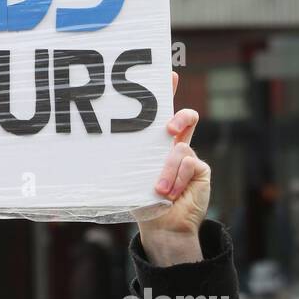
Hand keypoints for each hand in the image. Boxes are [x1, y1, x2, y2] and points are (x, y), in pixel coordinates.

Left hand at [135, 72, 210, 265]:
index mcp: (156, 144)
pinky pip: (190, 163)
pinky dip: (177, 179)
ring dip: (167, 171)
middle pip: (185, 117)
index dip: (167, 91)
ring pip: (180, 148)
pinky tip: (171, 192)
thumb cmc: (141, 200)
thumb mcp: (129, 176)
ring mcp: (190, 157)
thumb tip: (96, 142)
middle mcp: (176, 146)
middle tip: (169, 127)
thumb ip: (126, 159)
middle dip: (179, 116)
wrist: (162, 225)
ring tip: (160, 188)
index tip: (168, 74)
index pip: (162, 112)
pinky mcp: (201, 169)